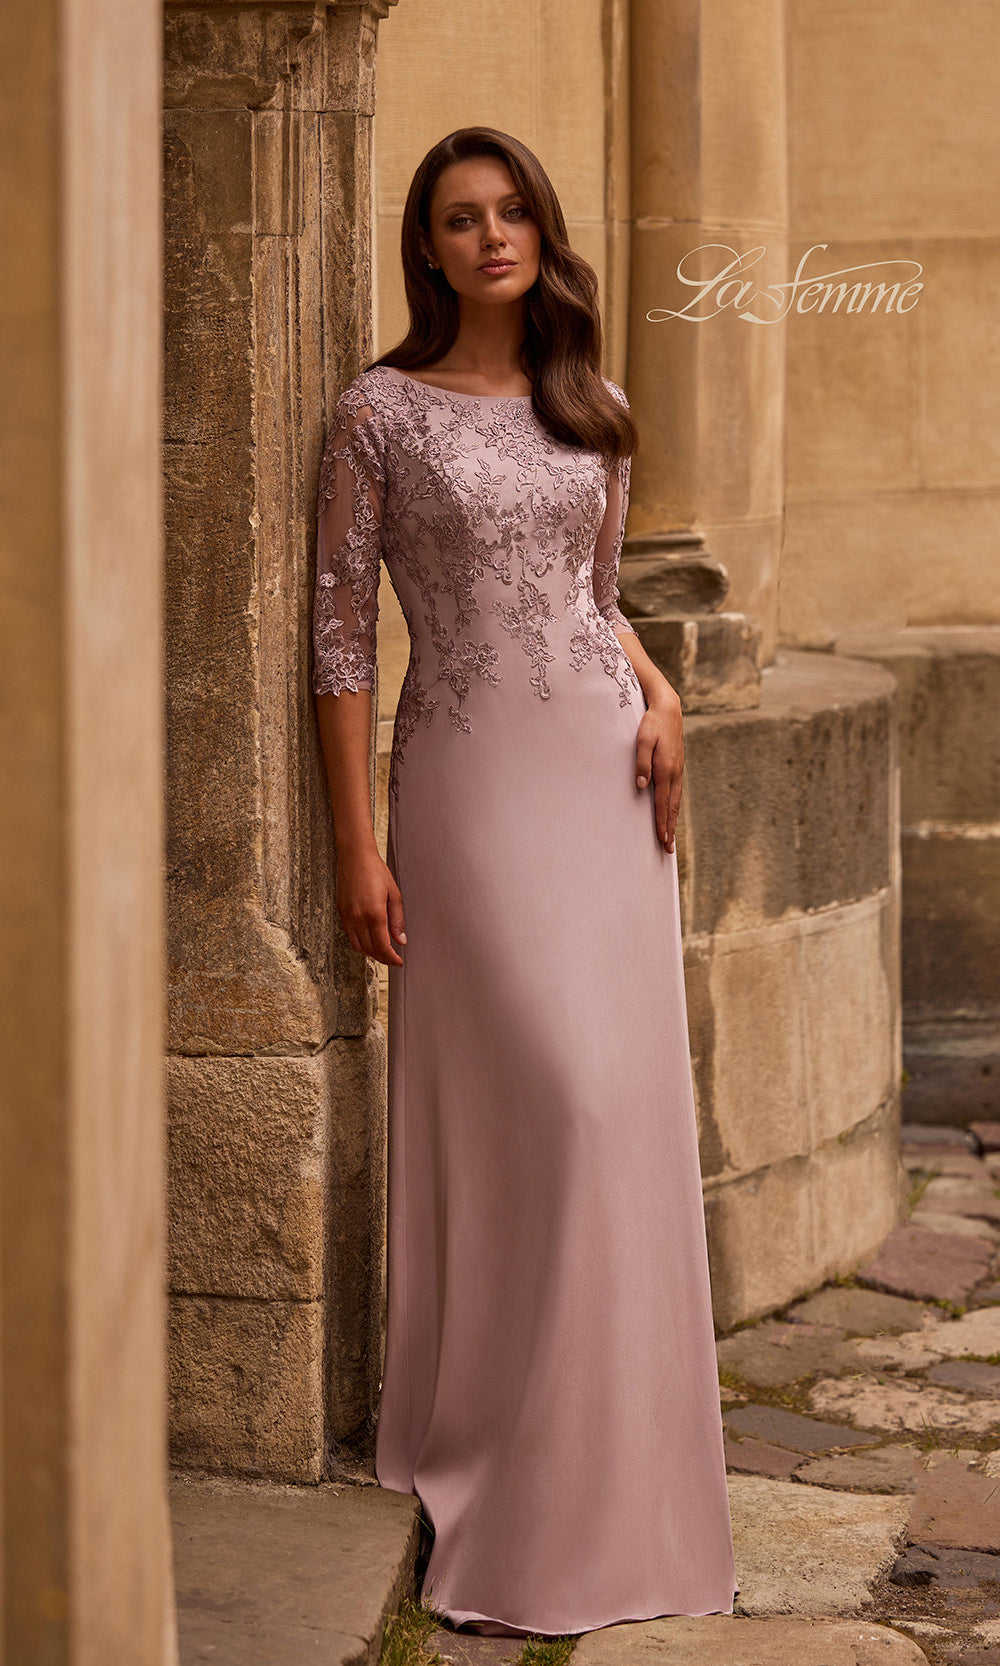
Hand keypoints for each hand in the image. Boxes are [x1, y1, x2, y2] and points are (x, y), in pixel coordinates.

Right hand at [336, 845, 406, 966]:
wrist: (355, 857)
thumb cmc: (376, 871)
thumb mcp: (394, 895)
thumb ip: (397, 920)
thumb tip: (401, 941)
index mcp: (374, 914)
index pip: (382, 947)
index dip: (391, 958)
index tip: (399, 961)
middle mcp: (358, 918)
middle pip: (370, 950)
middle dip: (382, 958)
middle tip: (393, 958)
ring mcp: (347, 916)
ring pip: (358, 946)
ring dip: (370, 952)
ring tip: (382, 950)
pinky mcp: (341, 912)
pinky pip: (350, 935)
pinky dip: (360, 942)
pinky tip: (370, 938)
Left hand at [634, 690, 683, 851]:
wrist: (668, 708)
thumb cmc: (652, 723)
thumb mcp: (642, 740)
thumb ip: (641, 763)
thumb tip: (642, 785)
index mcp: (665, 769)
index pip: (663, 802)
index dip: (663, 822)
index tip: (662, 839)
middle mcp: (674, 772)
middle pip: (672, 807)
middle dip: (670, 829)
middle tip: (669, 849)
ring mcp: (678, 770)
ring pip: (676, 801)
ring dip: (674, 820)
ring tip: (671, 837)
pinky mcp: (677, 766)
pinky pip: (676, 792)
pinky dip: (675, 807)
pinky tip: (672, 813)